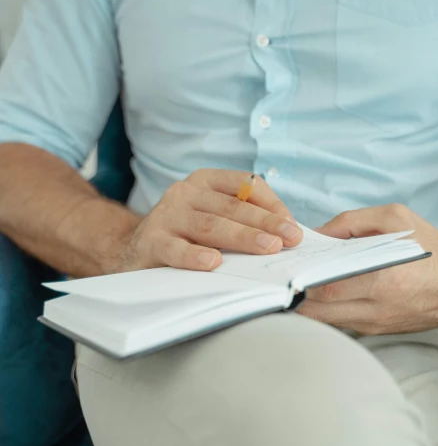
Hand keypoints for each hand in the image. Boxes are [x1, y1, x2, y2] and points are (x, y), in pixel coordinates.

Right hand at [115, 169, 301, 271]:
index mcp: (208, 182)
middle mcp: (186, 192)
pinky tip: (214, 263)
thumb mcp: (217, 223)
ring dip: (242, 237)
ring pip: (210, 225)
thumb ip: (250, 225)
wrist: (135, 254)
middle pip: (232, 206)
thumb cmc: (187, 240)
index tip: (293, 228)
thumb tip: (295, 237)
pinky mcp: (152, 240)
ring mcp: (167, 215)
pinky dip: (194, 256)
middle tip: (290, 239)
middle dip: (265, 223)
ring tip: (268, 248)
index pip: (247, 185)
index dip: (272, 205)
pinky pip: (175, 249)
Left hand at [297, 204, 437, 334]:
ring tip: (292, 287)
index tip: (284, 271)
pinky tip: (314, 296)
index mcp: (384, 279)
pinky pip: (340, 323)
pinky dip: (324, 311)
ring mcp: (375, 325)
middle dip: (295, 297)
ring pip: (326, 321)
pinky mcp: (375, 332)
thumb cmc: (430, 248)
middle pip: (320, 311)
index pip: (328, 288)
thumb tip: (316, 234)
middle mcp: (378, 308)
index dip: (300, 282)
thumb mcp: (396, 218)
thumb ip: (351, 221)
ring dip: (306, 307)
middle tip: (279, 282)